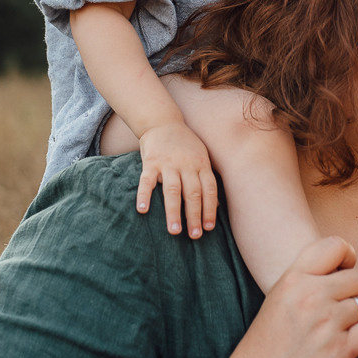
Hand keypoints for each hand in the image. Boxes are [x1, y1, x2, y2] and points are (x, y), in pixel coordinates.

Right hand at [137, 121, 217, 238]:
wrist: (163, 122)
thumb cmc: (185, 145)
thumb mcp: (200, 158)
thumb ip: (205, 179)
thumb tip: (215, 206)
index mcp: (201, 164)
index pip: (209, 190)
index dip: (209, 209)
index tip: (208, 228)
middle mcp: (186, 164)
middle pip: (192, 193)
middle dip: (194, 216)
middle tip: (194, 235)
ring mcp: (168, 163)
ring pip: (172, 190)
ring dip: (174, 212)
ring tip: (174, 231)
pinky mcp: (151, 161)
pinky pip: (147, 180)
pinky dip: (144, 195)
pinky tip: (142, 210)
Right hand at [188, 236, 357, 357]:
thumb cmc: (264, 348)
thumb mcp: (277, 300)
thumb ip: (305, 282)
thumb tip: (341, 272)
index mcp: (293, 279)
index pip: (335, 246)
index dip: (348, 256)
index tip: (347, 270)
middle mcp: (311, 296)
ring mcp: (327, 323)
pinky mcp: (341, 350)